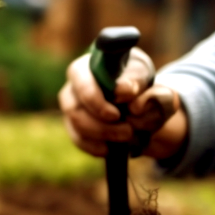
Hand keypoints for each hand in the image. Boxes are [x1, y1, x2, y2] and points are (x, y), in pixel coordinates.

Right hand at [59, 52, 187, 159]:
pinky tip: (111, 148)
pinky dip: (95, 147)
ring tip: (127, 136)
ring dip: (102, 135)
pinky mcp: (74, 126)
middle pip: (74, 109)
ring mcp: (71, 108)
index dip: (96, 101)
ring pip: (77, 126)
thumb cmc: (136, 80)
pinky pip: (78, 140)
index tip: (117, 114)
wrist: (138, 96)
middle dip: (101, 125)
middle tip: (128, 131)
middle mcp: (73, 86)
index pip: (82, 83)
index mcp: (86, 67)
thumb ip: (137, 80)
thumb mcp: (143, 75)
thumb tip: (125, 91)